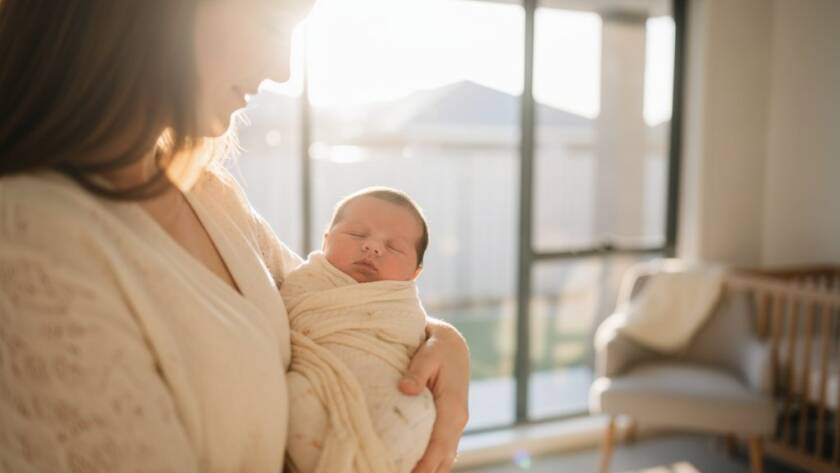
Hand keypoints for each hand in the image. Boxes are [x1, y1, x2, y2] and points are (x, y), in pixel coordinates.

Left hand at [399, 318, 469, 472]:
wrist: (452, 344)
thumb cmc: (438, 347)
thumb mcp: (428, 354)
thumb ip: (416, 372)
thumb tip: (405, 389)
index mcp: (453, 409)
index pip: (439, 446)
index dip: (425, 465)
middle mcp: (457, 420)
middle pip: (443, 458)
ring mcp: (455, 424)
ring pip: (445, 458)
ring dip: (430, 471)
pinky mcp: (448, 423)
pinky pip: (443, 450)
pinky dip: (433, 463)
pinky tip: (416, 469)